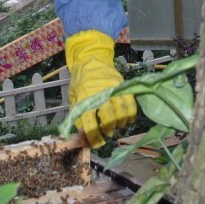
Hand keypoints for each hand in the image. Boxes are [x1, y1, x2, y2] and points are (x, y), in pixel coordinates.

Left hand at [65, 30, 135, 147]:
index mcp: (84, 99)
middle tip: (108, 133)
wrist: (91, 59)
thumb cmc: (80, 81)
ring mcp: (112, 90)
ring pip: (121, 113)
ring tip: (117, 125)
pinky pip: (131, 104)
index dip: (95, 138)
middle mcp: (99, 95)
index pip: (90, 124)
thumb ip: (78, 115)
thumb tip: (83, 134)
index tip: (98, 144)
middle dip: (109, 130)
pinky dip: (130, 114)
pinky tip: (127, 119)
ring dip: (120, 123)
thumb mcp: (74, 97)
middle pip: (108, 119)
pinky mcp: (122, 86)